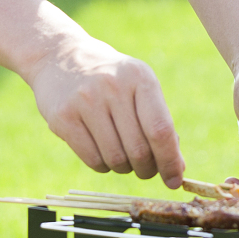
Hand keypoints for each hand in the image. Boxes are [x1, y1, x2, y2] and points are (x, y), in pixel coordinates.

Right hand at [23, 34, 183, 186]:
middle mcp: (113, 87)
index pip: (160, 129)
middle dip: (147, 169)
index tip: (175, 180)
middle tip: (146, 170)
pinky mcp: (63, 117)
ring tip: (123, 158)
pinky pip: (92, 160)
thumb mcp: (139, 87)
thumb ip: (159, 123)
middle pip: (139, 149)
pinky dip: (103, 167)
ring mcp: (85, 101)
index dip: (170, 161)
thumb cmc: (112, 80)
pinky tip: (103, 154)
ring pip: (115, 159)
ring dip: (125, 168)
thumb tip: (177, 168)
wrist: (60, 57)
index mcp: (140, 77)